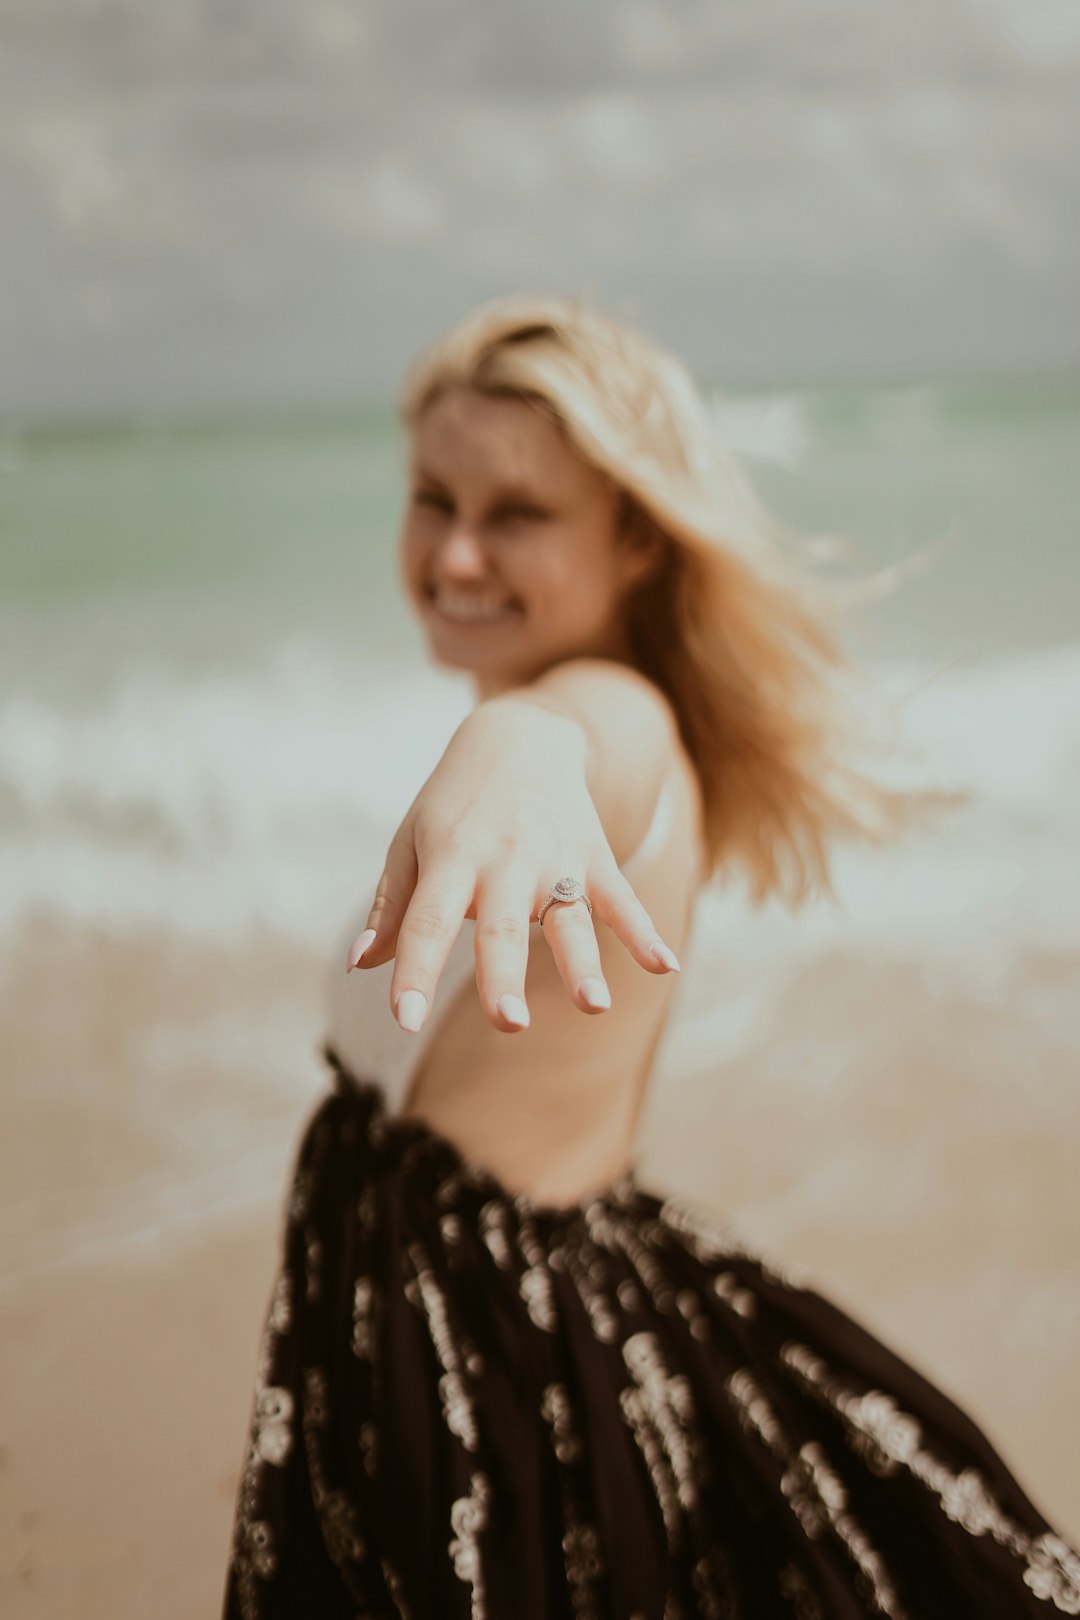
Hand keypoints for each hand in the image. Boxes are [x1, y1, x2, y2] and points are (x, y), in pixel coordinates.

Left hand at [344, 697, 681, 1033]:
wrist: (519, 736)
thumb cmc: (453, 804)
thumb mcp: (411, 841)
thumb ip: (393, 907)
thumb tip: (361, 965)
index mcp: (449, 859)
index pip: (426, 923)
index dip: (414, 972)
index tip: (404, 1021)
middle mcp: (502, 861)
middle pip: (501, 929)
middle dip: (504, 977)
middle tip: (508, 1024)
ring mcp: (553, 860)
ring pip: (568, 920)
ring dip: (582, 962)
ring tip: (594, 1005)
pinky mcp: (592, 857)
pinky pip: (620, 900)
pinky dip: (643, 932)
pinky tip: (664, 966)